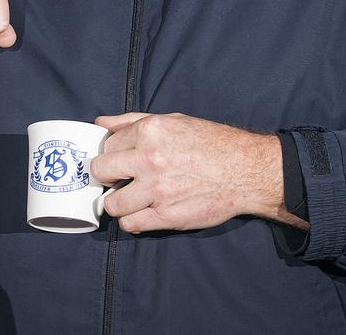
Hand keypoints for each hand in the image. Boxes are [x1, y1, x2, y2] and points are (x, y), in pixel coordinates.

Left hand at [92, 112, 306, 233]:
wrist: (244, 170)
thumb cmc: (210, 142)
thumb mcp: (173, 120)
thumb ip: (132, 121)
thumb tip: (101, 124)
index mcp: (150, 131)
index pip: (107, 145)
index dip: (112, 153)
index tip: (119, 159)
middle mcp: (150, 159)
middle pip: (101, 171)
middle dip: (108, 175)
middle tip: (120, 177)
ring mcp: (157, 190)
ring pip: (112, 204)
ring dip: (120, 201)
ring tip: (133, 197)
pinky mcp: (166, 216)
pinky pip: (131, 224)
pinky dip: (133, 220)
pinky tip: (145, 210)